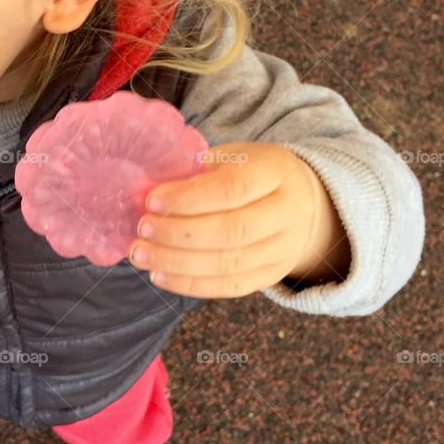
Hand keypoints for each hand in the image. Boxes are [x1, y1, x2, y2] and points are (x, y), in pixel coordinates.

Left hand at [127, 141, 339, 297]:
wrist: (301, 201)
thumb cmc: (252, 172)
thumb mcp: (233, 157)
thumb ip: (197, 169)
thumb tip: (147, 188)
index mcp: (276, 172)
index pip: (232, 189)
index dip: (189, 198)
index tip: (151, 200)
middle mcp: (287, 213)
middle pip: (232, 231)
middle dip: (179, 233)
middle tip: (142, 230)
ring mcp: (284, 249)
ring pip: (229, 264)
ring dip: (178, 263)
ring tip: (141, 255)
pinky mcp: (272, 275)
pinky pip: (230, 286)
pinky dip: (191, 284)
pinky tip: (160, 276)